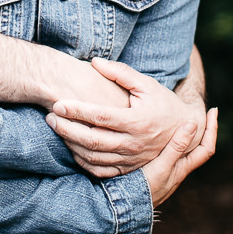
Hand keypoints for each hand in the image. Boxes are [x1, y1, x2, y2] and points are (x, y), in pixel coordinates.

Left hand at [44, 57, 206, 176]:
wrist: (183, 129)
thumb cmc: (162, 102)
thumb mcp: (146, 84)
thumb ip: (121, 73)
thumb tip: (95, 62)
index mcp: (138, 122)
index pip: (101, 117)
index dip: (78, 110)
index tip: (58, 103)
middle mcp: (134, 144)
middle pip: (93, 140)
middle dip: (67, 129)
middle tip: (49, 117)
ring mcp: (131, 160)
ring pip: (94, 158)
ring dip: (71, 145)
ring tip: (55, 129)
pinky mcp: (128, 169)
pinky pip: (100, 171)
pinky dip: (82, 162)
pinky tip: (71, 148)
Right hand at [144, 107, 217, 205]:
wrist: (128, 206)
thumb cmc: (146, 187)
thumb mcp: (162, 166)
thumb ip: (176, 147)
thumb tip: (192, 124)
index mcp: (184, 167)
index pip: (207, 148)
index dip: (213, 129)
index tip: (213, 111)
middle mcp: (179, 169)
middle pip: (198, 147)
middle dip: (203, 129)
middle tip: (202, 111)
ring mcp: (169, 171)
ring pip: (184, 149)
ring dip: (187, 133)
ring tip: (184, 117)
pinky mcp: (157, 170)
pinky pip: (171, 151)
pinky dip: (173, 139)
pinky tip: (162, 132)